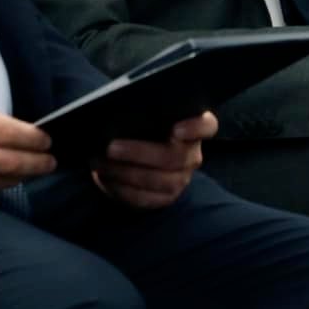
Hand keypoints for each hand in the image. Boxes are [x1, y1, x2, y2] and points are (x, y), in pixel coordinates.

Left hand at [92, 112, 214, 209]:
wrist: (133, 154)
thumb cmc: (139, 124)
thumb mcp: (143, 113)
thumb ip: (143, 110)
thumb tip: (121, 110)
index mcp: (193, 126)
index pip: (207, 126)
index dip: (195, 128)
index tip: (176, 129)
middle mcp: (192, 154)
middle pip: (175, 157)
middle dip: (140, 152)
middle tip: (111, 147)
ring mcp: (181, 178)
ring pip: (159, 181)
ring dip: (126, 173)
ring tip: (101, 163)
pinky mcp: (165, 198)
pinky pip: (146, 198)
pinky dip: (122, 189)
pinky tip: (105, 178)